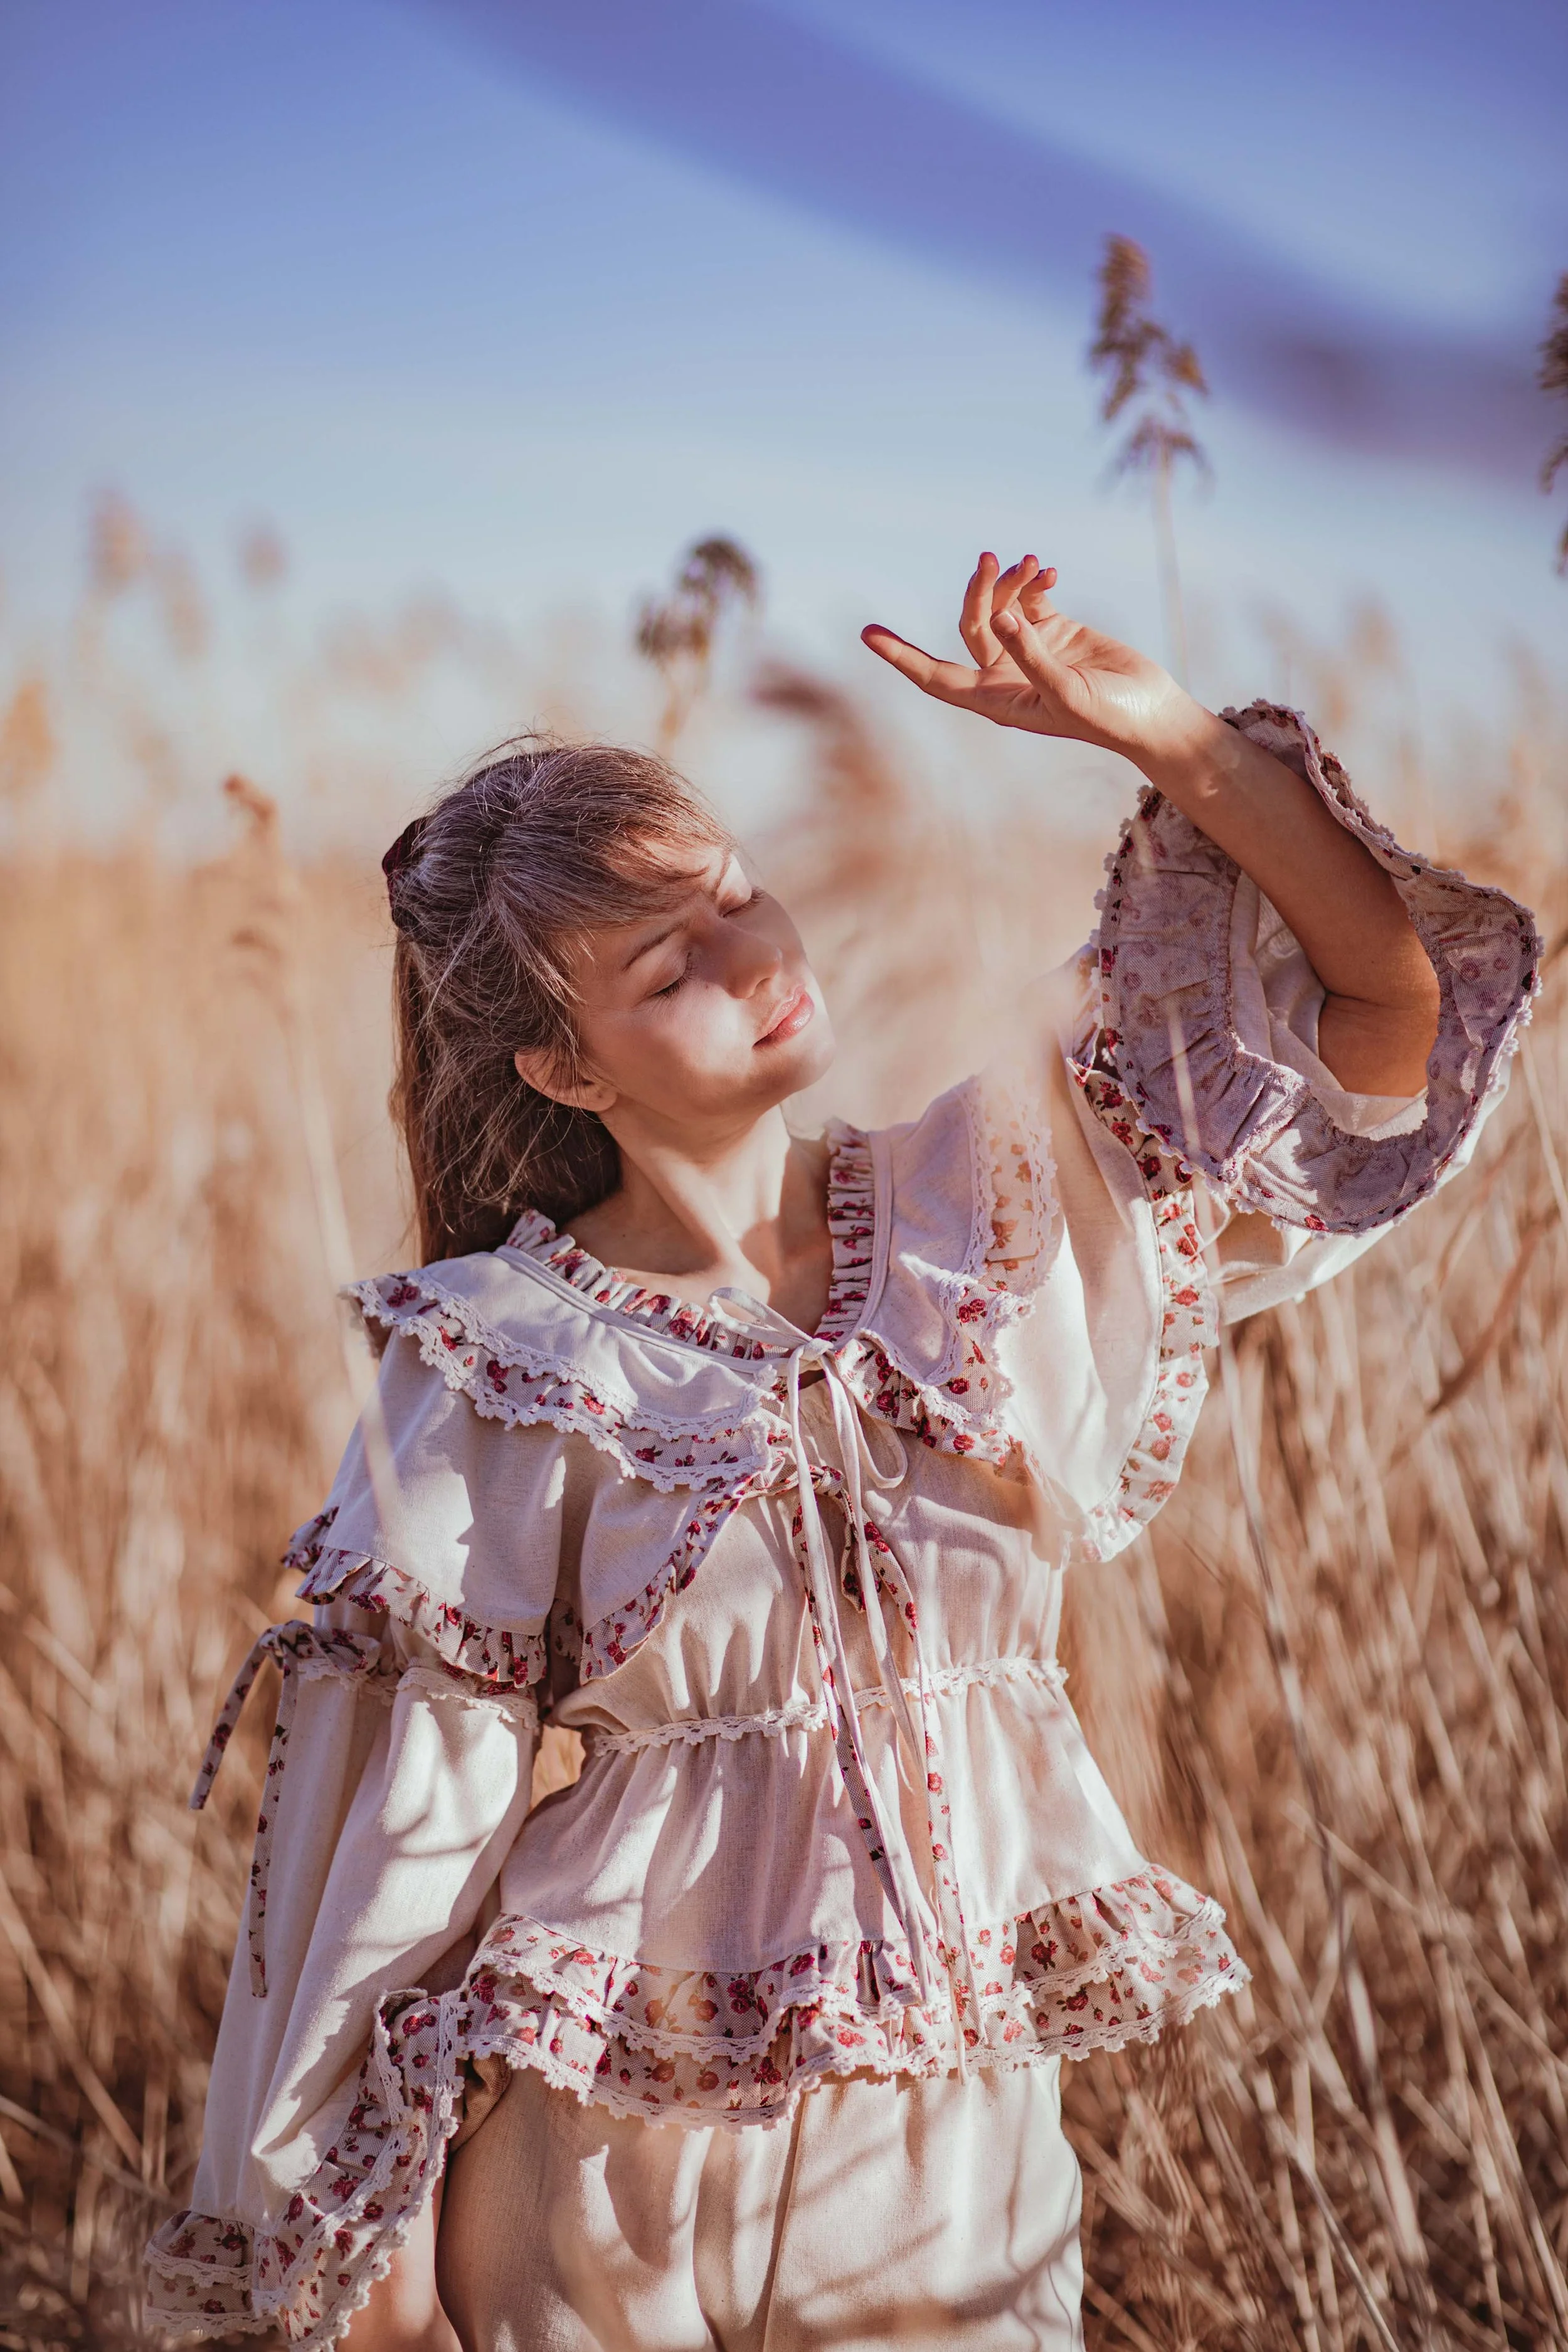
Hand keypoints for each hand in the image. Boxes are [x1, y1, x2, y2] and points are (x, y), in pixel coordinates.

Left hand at [861, 553, 1196, 767]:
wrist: (1150, 712)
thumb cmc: (1108, 717)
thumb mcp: (1065, 691)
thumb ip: (1032, 656)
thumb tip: (1002, 618)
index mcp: (996, 701)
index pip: (936, 678)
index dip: (902, 657)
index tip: (869, 635)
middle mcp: (1005, 675)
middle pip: (971, 628)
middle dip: (977, 593)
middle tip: (990, 560)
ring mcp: (1029, 651)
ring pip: (1001, 607)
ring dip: (1011, 582)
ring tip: (1032, 563)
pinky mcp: (1056, 631)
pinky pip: (1031, 598)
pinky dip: (1035, 581)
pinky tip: (1048, 570)